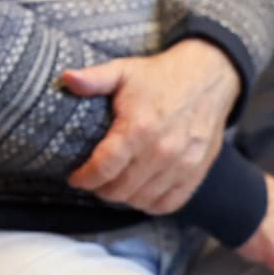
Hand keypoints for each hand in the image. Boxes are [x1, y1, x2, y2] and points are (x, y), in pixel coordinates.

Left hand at [62, 39, 239, 213]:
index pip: (104, 168)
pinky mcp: (196, 172)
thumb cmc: (160, 76)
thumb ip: (93, 78)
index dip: (85, 178)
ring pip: (142, 199)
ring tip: (114, 185)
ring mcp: (181, 165)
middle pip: (120, 189)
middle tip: (93, 181)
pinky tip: (140, 192)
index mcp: (138, 128)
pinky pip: (169, 204)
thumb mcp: (123, 71)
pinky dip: (151, 204)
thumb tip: (66, 78)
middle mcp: (160, 151)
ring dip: (123, 197)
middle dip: (100, 189)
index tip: (75, 178)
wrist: (207, 77)